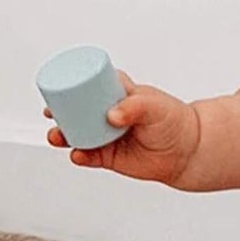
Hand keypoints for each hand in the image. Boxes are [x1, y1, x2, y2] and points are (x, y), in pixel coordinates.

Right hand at [44, 70, 200, 185]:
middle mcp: (107, 113)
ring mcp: (105, 135)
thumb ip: (136, 106)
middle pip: (75, 110)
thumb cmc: (174, 121)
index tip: (58, 87)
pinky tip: (78, 154)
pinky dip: (79, 156)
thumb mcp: (156, 106)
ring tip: (58, 136)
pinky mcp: (107, 156)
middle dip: (59, 111)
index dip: (71, 84)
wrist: (187, 151)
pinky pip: (87, 156)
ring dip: (62, 134)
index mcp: (117, 93)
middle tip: (52, 113)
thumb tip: (112, 116)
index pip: (90, 84)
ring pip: (76, 133)